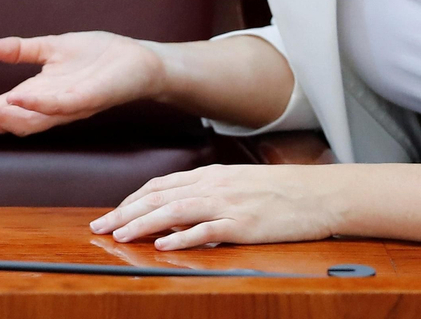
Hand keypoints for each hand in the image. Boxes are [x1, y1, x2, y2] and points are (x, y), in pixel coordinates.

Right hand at [0, 32, 165, 136]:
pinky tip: (17, 96)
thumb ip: (21, 51)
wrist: (140, 61)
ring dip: (2, 116)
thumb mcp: (52, 48)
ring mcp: (68, 107)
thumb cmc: (99, 58)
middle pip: (8, 124)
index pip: (0, 111)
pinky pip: (58, 107)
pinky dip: (36, 104)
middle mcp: (49, 107)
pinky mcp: (87, 100)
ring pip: (29, 121)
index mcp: (38, 96)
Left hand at [90, 164, 341, 249]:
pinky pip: (207, 230)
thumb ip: (209, 190)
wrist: (320, 193)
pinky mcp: (244, 225)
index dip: (131, 199)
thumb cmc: (282, 190)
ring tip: (120, 235)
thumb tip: (178, 206)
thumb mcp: (238, 182)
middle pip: (158, 197)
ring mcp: (228, 204)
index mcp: (210, 174)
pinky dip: (182, 237)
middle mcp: (213, 185)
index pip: (159, 185)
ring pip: (174, 211)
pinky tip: (163, 244)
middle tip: (100, 227)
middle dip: (124, 212)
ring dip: (142, 223)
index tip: (111, 212)